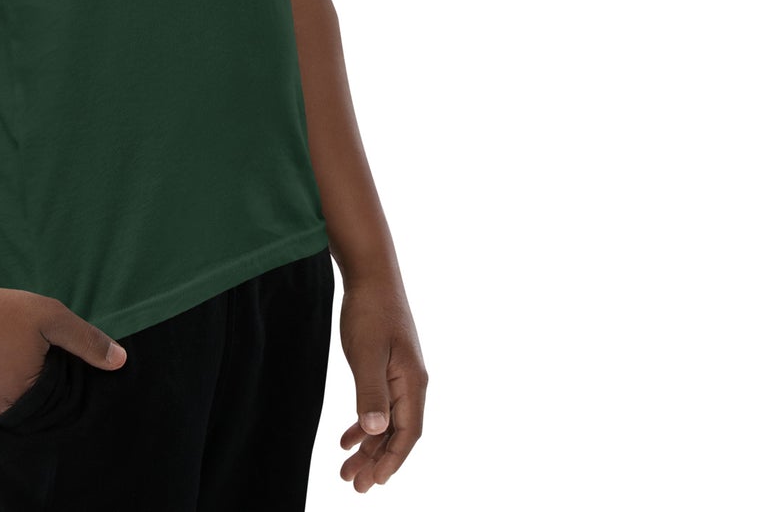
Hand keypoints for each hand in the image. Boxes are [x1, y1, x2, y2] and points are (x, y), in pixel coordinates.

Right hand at [0, 283, 126, 419]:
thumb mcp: (50, 317)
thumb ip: (86, 340)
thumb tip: (120, 361)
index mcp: (24, 400)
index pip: (56, 406)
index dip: (62, 382)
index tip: (58, 360)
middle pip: (30, 407)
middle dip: (38, 385)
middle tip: (36, 355)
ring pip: (6, 402)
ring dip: (14, 383)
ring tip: (14, 354)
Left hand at [336, 270, 426, 491]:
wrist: (371, 274)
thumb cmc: (369, 311)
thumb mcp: (366, 353)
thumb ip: (371, 392)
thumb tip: (377, 431)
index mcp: (412, 382)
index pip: (408, 434)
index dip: (392, 461)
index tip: (375, 483)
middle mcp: (412, 382)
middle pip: (397, 433)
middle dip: (377, 461)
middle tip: (354, 486)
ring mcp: (400, 374)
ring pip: (387, 421)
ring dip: (369, 446)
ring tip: (347, 469)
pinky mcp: (387, 365)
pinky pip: (379, 404)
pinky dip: (365, 423)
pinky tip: (347, 437)